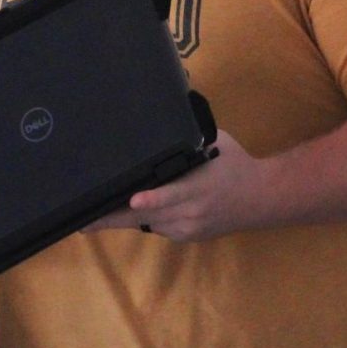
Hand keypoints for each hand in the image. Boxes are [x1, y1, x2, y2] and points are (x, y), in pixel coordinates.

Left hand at [84, 132, 269, 241]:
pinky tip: (123, 212)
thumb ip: (189, 135)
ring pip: (148, 223)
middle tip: (84, 222)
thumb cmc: (234, 163)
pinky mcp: (187, 237)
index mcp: (198, 187)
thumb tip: (166, 110)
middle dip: (115, 218)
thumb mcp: (215, 141)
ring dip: (123, 219)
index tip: (133, 199)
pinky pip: (158, 227)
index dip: (151, 199)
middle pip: (148, 216)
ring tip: (91, 219)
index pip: (171, 194)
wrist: (263, 198)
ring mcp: (188, 228)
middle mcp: (191, 211)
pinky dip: (144, 218)